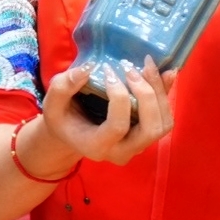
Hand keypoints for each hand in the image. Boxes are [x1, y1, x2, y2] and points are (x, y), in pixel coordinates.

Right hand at [32, 56, 177, 169]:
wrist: (70, 135)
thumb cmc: (61, 118)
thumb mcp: (53, 103)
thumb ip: (64, 85)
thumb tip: (89, 67)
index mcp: (97, 146)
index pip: (118, 126)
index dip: (118, 97)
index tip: (108, 70)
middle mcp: (122, 152)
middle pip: (150, 129)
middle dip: (147, 95)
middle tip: (132, 69)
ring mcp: (137, 147)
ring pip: (162, 124)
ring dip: (160, 93)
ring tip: (149, 67)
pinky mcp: (146, 137)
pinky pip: (164, 119)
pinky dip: (165, 95)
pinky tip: (164, 73)